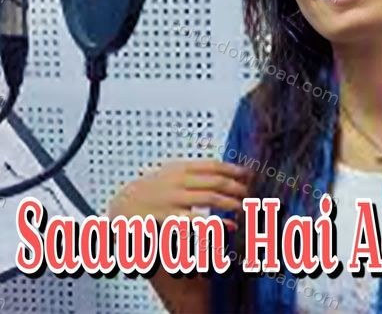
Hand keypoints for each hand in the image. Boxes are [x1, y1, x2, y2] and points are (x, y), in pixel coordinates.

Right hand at [107, 159, 249, 229]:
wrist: (123, 206)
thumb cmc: (152, 189)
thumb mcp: (171, 172)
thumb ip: (194, 170)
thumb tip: (223, 169)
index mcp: (180, 167)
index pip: (213, 165)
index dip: (233, 169)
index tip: (248, 174)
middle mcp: (178, 181)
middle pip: (215, 181)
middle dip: (236, 187)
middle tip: (249, 193)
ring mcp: (173, 199)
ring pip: (210, 198)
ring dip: (231, 203)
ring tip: (244, 207)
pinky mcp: (169, 219)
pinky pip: (196, 221)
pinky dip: (216, 224)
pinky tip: (228, 226)